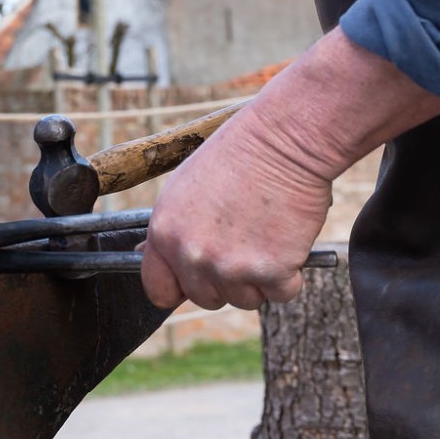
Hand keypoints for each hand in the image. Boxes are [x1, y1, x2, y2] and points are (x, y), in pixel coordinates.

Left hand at [139, 30, 439, 310]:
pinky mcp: (271, 272)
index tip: (196, 280)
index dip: (180, 286)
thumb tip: (149, 255)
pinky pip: (281, 294)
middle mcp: (192, 254)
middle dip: (226, 279)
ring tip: (267, 233)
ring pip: (245, 299)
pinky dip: (290, 274)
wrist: (285, 139)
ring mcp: (230, 267)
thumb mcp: (185, 187)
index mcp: (164, 231)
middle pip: (206, 298)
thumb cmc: (240, 154)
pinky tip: (288, 238)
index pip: (159, 289)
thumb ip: (173, 229)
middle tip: (245, 242)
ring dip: (260, 277)